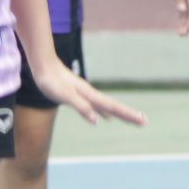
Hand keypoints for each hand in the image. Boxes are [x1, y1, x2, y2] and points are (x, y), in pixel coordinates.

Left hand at [27, 58, 146, 126]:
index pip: (114, 108)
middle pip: (114, 107)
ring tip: (131, 119)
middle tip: (144, 122)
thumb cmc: (52, 81)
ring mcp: (86, 95)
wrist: (43, 65)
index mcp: (90, 95)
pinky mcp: (79, 95)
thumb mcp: (65, 96)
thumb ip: (81, 107)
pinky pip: (97, 107)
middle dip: (129, 115)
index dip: (128, 115)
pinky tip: (106, 118)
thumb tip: (97, 122)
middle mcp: (91, 95)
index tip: (142, 121)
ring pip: (107, 107)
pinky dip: (104, 113)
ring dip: (120, 114)